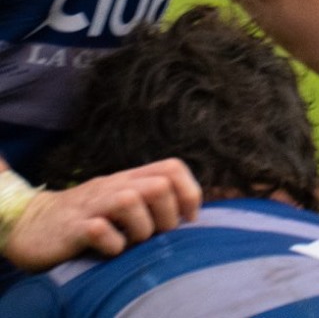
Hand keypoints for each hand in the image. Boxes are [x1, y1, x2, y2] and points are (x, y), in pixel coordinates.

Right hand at [4, 160, 201, 270]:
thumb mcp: (118, 200)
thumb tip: (189, 216)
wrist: (29, 224)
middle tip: (157, 235)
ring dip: (142, 228)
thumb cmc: (84, 217)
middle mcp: (112, 187)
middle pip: (158, 185)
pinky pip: (98, 230)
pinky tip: (111, 250)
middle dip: (168, 215)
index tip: (189, 219)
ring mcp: (90, 206)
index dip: (190, 192)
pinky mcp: (71, 229)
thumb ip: (148, 201)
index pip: (172, 168)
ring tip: (133, 242)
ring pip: (130, 201)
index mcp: (127, 179)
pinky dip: (112, 244)